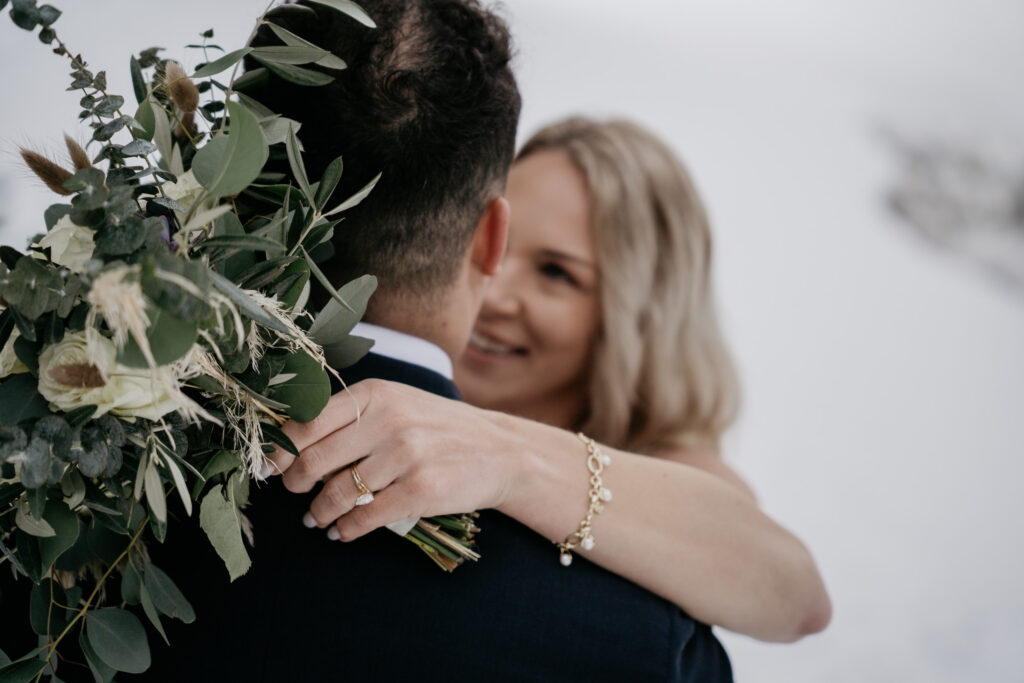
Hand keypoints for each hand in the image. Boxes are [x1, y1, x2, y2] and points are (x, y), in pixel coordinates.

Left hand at [265, 378, 518, 540]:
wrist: (500, 450)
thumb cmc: (437, 428)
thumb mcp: (397, 404)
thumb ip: (349, 417)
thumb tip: (288, 444)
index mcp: (376, 394)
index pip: (307, 423)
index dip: (279, 449)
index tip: (268, 466)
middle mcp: (390, 421)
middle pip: (314, 460)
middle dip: (295, 483)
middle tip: (296, 492)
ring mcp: (407, 457)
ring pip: (337, 494)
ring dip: (319, 512)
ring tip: (317, 518)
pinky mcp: (422, 491)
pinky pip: (365, 518)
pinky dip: (346, 530)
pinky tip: (343, 532)